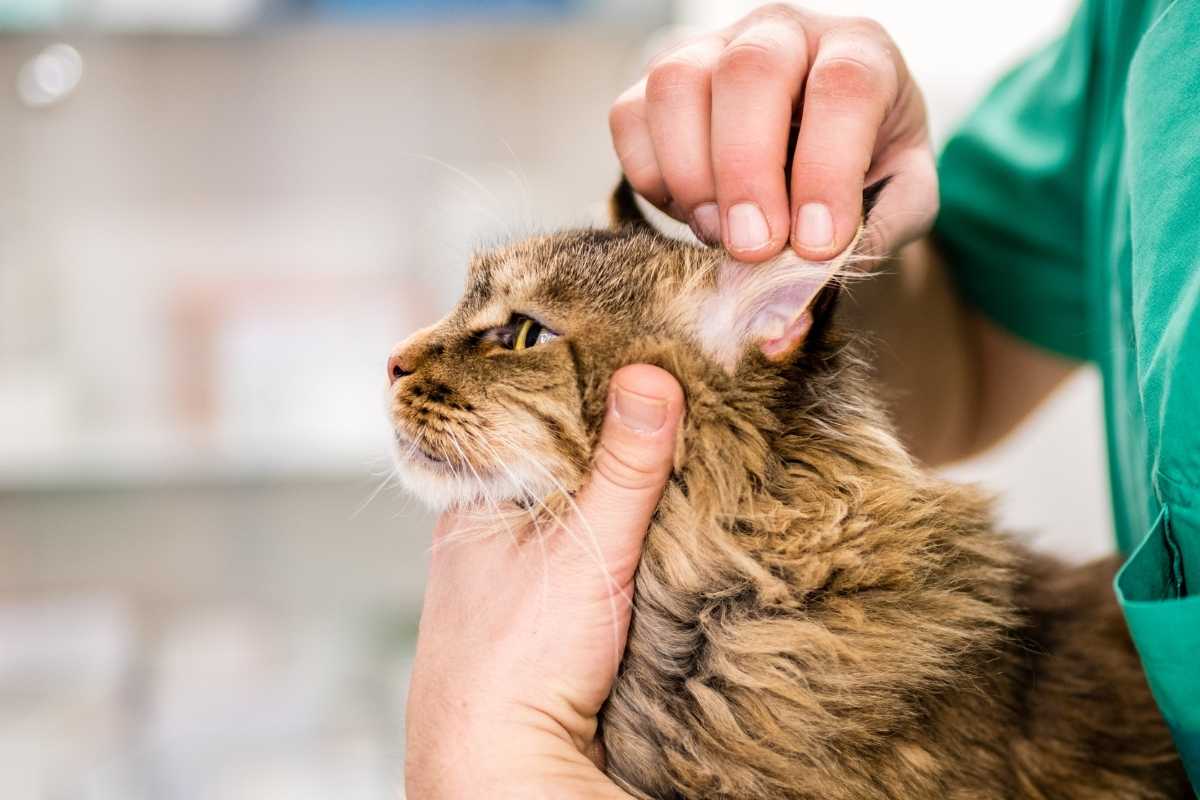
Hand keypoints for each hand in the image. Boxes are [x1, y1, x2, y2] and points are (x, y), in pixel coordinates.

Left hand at [404, 365, 684, 798]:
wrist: (500, 765)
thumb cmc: (517, 655)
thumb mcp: (582, 545)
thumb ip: (623, 466)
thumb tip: (652, 377)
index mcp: (476, 496)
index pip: (532, 414)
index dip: (583, 386)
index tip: (640, 360)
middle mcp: (487, 527)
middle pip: (557, 460)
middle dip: (607, 439)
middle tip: (673, 399)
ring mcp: (511, 571)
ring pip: (573, 508)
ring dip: (616, 493)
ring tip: (676, 451)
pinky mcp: (542, 610)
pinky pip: (586, 550)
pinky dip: (618, 536)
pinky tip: (652, 528)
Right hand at [610, 4, 936, 261]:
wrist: (822, 152)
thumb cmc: (867, 171)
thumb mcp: (898, 202)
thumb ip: (869, 240)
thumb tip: (792, 307)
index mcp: (858, 51)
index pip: (844, 87)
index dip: (827, 169)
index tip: (817, 245)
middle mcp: (781, 34)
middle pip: (750, 72)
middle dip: (746, 172)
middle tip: (752, 249)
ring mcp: (710, 50)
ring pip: (676, 84)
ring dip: (690, 174)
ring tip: (718, 234)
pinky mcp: (655, 86)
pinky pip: (629, 118)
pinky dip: (652, 177)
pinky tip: (690, 212)